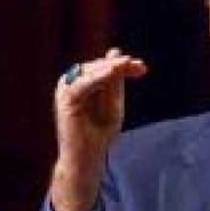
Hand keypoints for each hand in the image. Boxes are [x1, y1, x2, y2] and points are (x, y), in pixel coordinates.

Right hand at [50, 48, 146, 210]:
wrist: (88, 158)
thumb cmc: (100, 134)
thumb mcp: (113, 104)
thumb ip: (115, 82)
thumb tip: (116, 52)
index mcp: (83, 83)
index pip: (105, 68)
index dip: (123, 65)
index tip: (143, 67)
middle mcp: (72, 83)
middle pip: (99, 67)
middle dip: (120, 66)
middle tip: (141, 66)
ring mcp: (67, 89)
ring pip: (91, 72)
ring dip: (110, 68)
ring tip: (126, 64)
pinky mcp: (66, 99)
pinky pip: (82, 84)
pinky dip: (97, 77)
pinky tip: (111, 73)